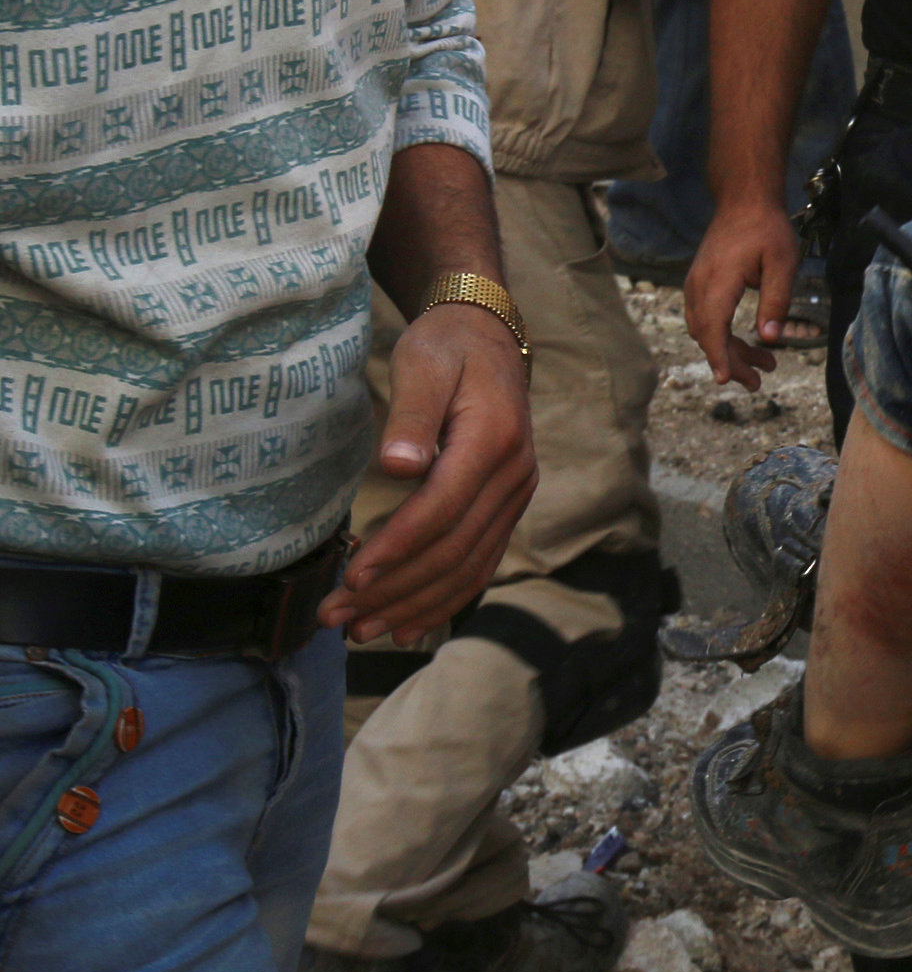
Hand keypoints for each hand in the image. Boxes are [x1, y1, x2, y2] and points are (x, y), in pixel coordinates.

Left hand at [323, 304, 534, 644]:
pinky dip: (443, 600)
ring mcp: (515, 496)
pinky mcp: (507, 508)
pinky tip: (406, 626)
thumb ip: (412, 415)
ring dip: (413, 605)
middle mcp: (514, 476)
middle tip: (335, 616)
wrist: (489, 340)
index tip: (351, 577)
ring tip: (359, 631)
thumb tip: (399, 466)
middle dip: (394, 590)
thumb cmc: (447, 350)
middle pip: (454, 549)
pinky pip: (480, 564)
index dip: (397, 548)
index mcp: (493, 441)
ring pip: (467, 566)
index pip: (443, 509)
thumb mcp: (424, 365)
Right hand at [686, 197, 805, 389]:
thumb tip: (770, 338)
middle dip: (731, 361)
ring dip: (729, 350)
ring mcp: (696, 283)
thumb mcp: (782, 263)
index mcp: (719, 279)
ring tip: (764, 365)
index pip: (713, 326)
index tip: (727, 379)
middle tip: (758, 381)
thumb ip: (776, 300)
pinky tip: (747, 342)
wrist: (744, 201)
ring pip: (705, 328)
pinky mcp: (700, 283)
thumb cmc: (767, 229)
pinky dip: (722, 334)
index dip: (719, 355)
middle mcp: (700, 284)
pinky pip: (706, 317)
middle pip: (707, 333)